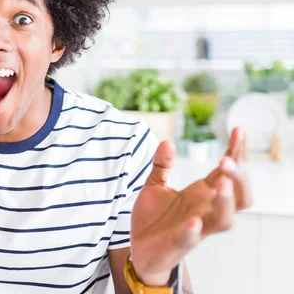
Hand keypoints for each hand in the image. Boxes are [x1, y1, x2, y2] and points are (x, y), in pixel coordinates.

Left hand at [129, 128, 252, 285]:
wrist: (138, 247)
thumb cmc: (153, 216)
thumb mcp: (154, 185)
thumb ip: (161, 165)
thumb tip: (167, 141)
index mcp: (202, 194)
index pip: (229, 173)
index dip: (236, 152)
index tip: (237, 129)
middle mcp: (205, 210)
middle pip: (240, 197)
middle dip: (239, 179)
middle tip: (227, 160)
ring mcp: (195, 228)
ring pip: (225, 220)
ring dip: (226, 203)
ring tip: (222, 184)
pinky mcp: (178, 244)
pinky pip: (191, 239)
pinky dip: (193, 231)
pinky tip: (193, 221)